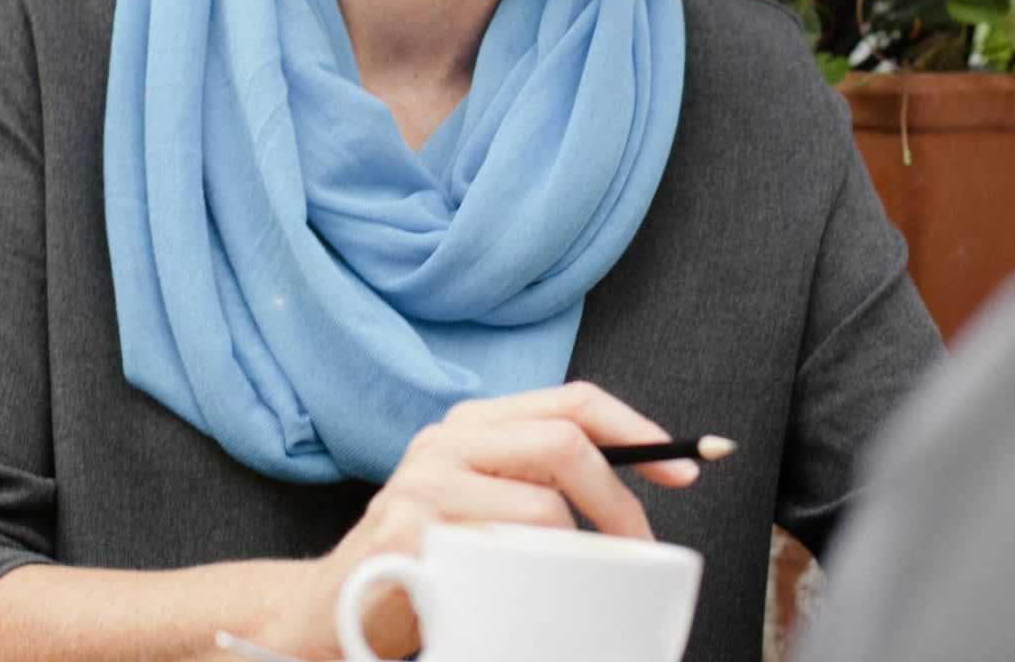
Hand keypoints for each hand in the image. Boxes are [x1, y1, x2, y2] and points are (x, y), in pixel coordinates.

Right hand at [274, 382, 700, 657]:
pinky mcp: (406, 534)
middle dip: (619, 502)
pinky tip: (498, 601)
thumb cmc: (426, 565)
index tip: (686, 468)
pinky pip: (501, 561)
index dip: (639, 430)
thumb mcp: (486, 509)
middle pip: (567, 444)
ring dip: (571, 560)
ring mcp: (421, 485)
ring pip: (544, 510)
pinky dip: (523, 589)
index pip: (573, 401)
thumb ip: (536, 486)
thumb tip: (631, 499)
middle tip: (638, 550)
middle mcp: (444, 441)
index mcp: (472, 426)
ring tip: (554, 590)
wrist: (327, 614)